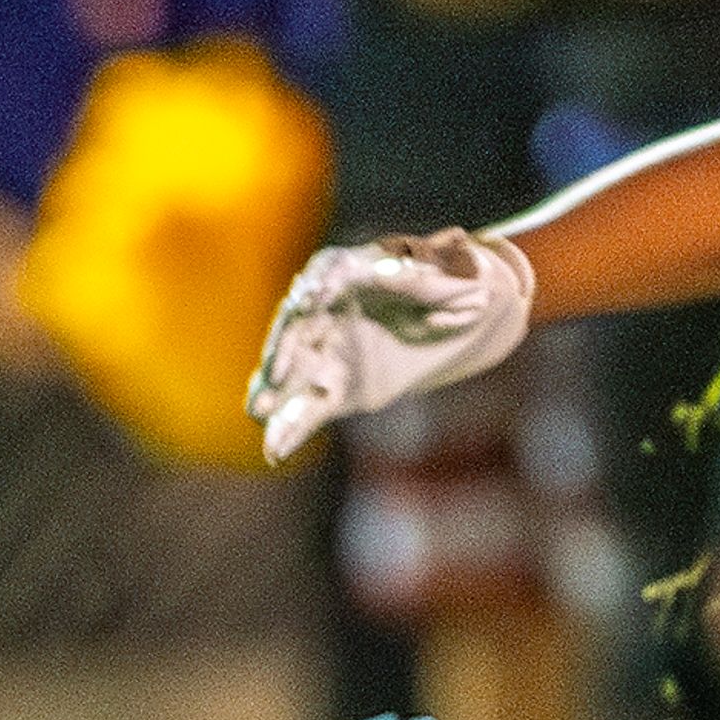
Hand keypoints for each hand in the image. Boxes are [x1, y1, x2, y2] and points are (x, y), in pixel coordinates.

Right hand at [245, 229, 537, 465]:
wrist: (456, 319)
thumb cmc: (457, 286)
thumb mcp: (460, 280)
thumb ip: (440, 284)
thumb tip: (423, 282)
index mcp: (356, 268)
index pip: (329, 274)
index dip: (317, 287)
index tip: (307, 299)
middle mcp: (329, 308)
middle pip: (298, 326)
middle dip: (282, 349)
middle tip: (273, 374)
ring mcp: (325, 349)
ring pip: (292, 370)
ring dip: (273, 393)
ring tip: (259, 414)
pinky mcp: (331, 387)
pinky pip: (305, 408)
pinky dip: (290, 429)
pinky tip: (275, 451)